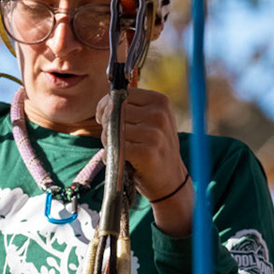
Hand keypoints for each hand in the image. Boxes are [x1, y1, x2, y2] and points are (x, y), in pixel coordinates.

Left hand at [98, 88, 191, 234]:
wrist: (171, 179)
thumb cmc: (154, 148)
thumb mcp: (150, 121)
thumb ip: (130, 108)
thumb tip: (104, 104)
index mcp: (159, 101)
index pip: (121, 94)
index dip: (106, 105)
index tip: (103, 117)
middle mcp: (158, 115)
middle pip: (114, 111)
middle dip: (106, 124)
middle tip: (112, 138)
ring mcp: (154, 134)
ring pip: (112, 129)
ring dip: (107, 142)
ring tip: (119, 150)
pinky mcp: (146, 152)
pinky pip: (115, 147)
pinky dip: (110, 155)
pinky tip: (119, 160)